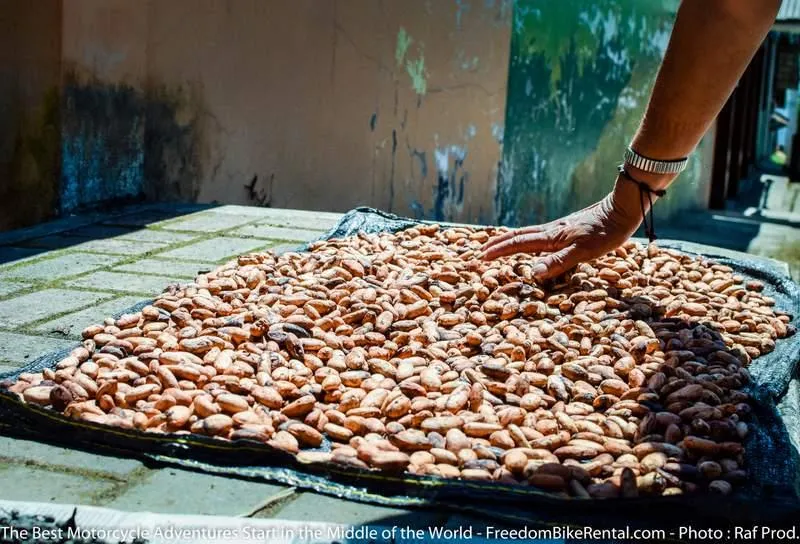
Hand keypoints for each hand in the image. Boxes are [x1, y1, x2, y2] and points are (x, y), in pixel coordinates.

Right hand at [479, 176, 653, 280]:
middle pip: (518, 236)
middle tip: (482, 250)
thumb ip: (557, 262)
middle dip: (499, 243)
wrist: (622, 211)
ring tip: (499, 243)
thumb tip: (532, 273)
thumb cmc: (605, 234)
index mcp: (551, 237)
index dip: (500, 250)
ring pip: (528, 234)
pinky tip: (533, 240)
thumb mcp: (583, 252)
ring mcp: (559, 228)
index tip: (482, 256)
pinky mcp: (568, 228)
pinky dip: (527, 238)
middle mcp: (551, 231)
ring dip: (511, 239)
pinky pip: (539, 234)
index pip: (518, 244)